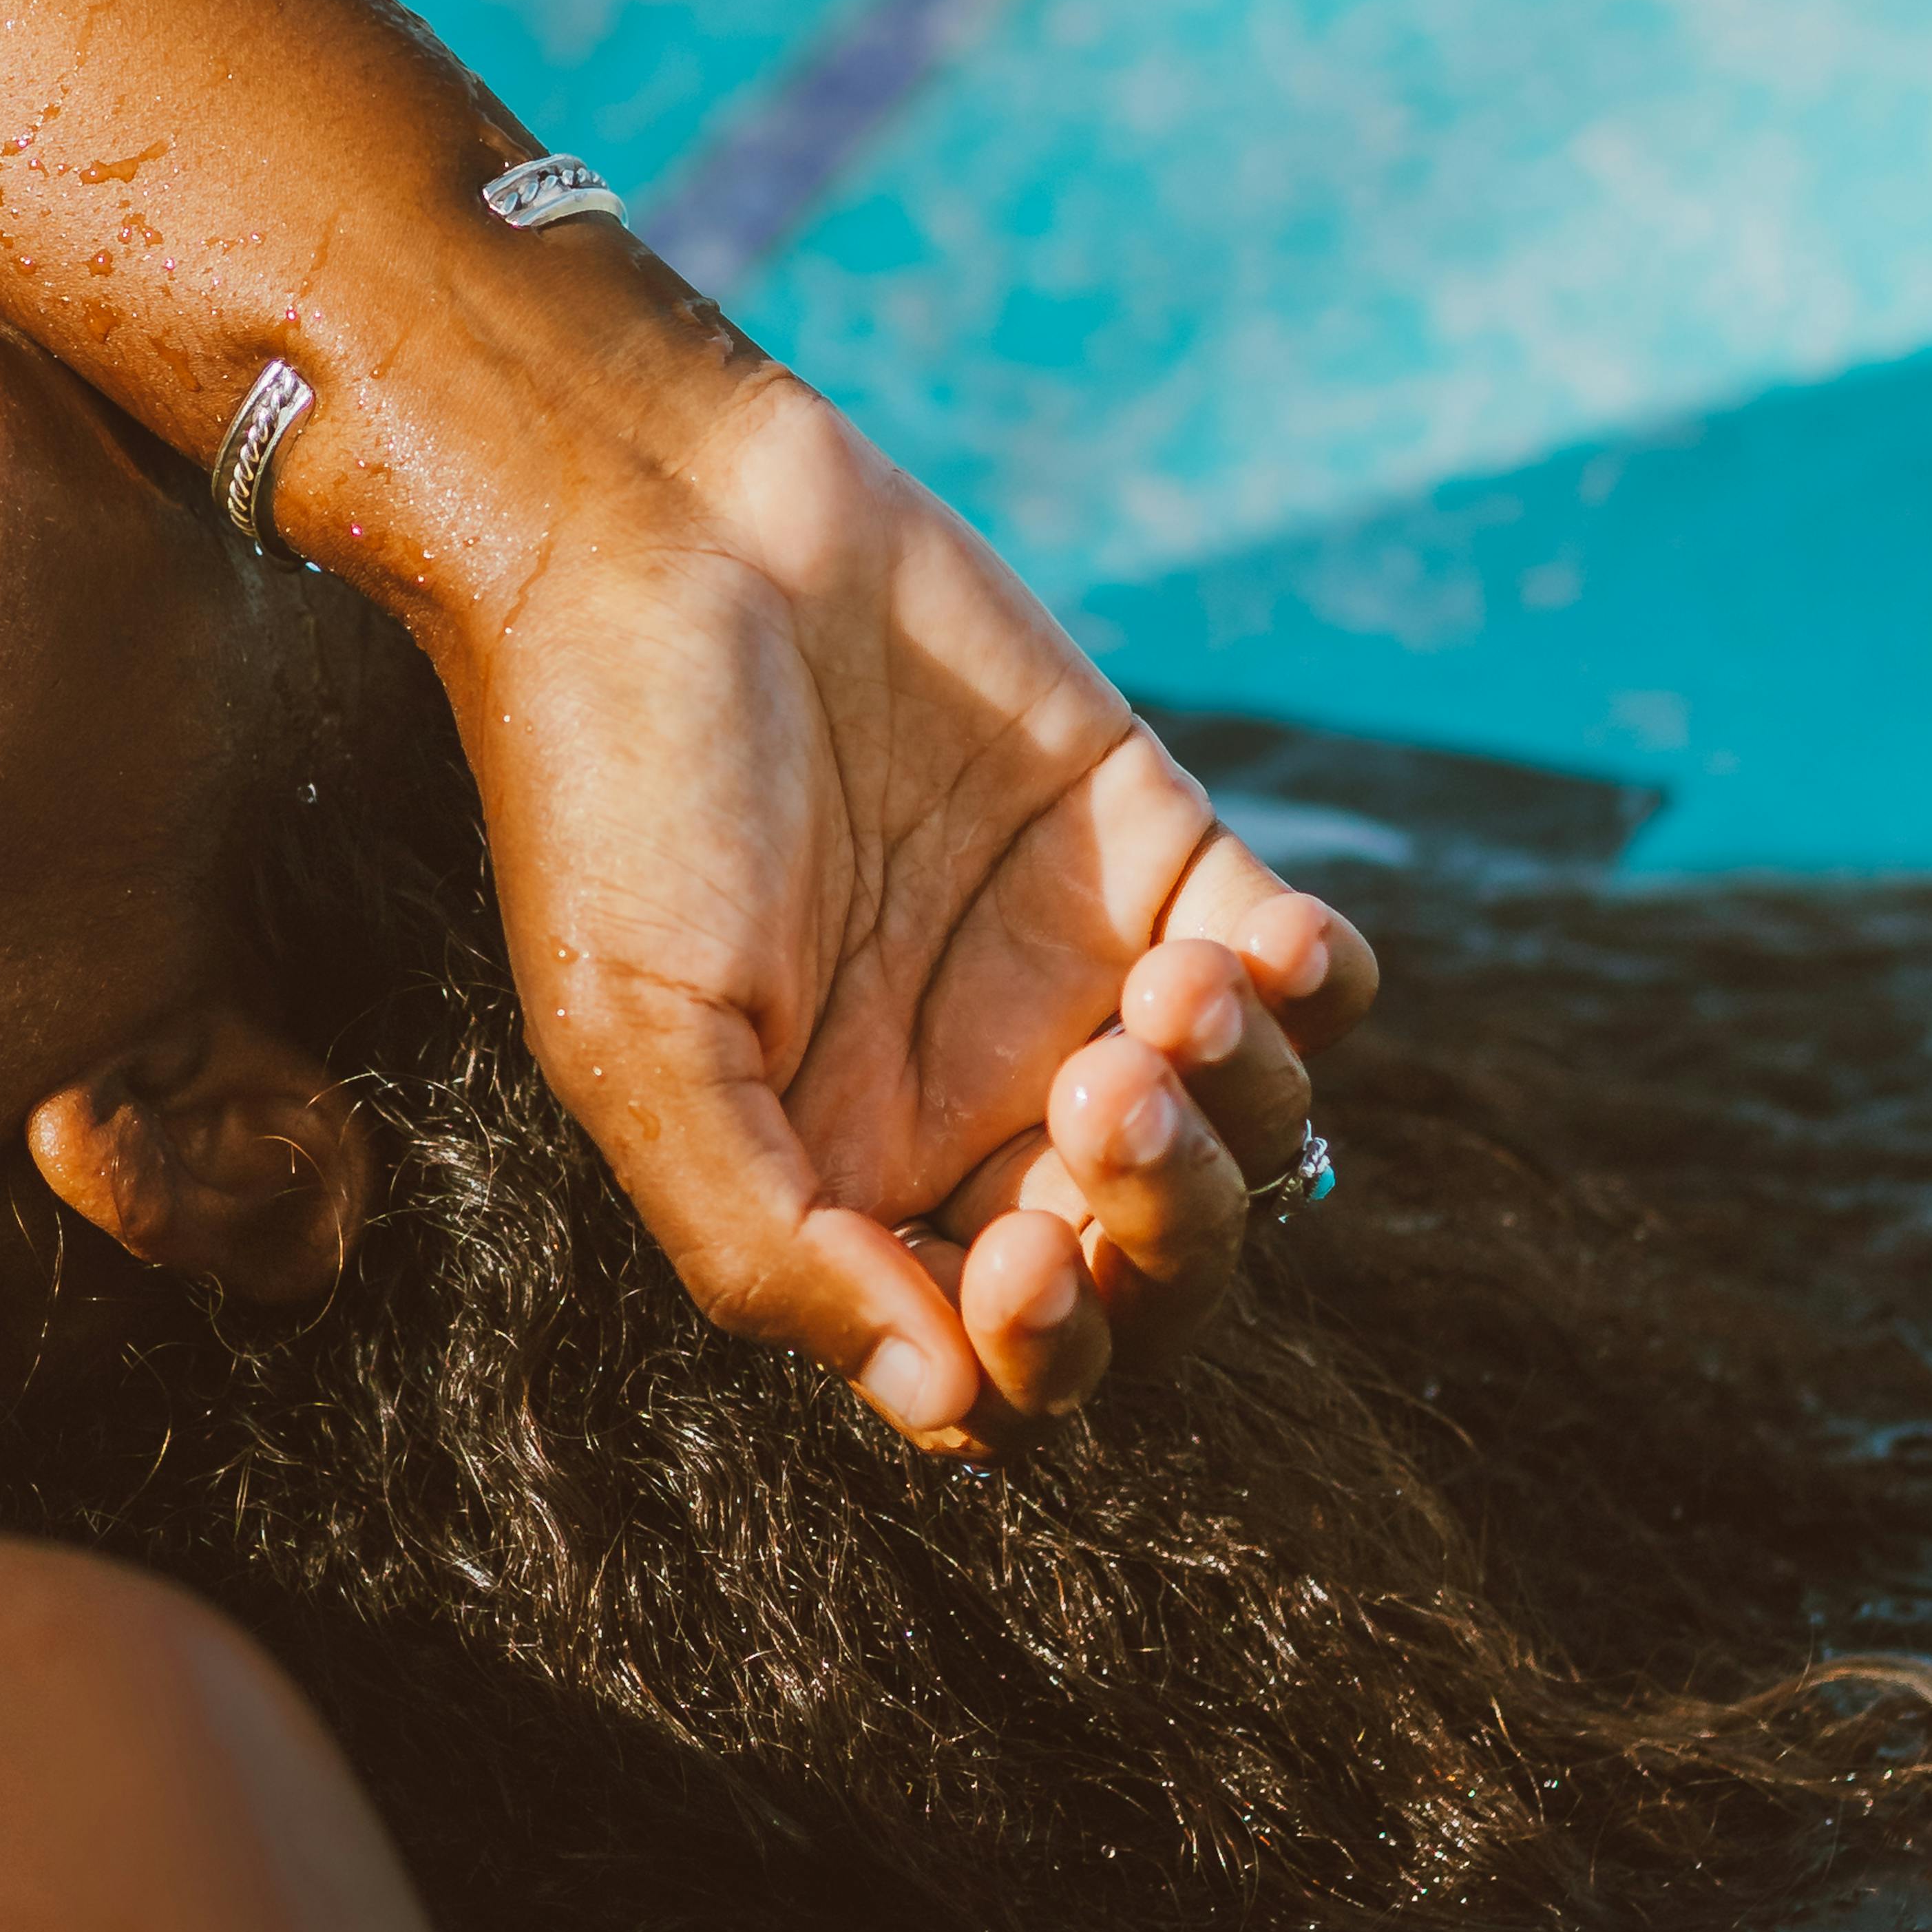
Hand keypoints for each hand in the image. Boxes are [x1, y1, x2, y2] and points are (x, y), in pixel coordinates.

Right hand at [438, 358, 1367, 1449]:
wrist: (668, 529)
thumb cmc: (613, 786)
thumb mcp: (638, 1039)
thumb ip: (765, 1242)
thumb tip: (936, 1402)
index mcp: (850, 1180)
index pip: (1005, 1359)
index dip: (1047, 1351)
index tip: (1012, 1252)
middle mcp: (979, 1104)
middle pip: (1156, 1274)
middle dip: (1169, 1232)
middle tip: (1102, 1096)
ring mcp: (1077, 977)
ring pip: (1252, 1137)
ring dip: (1244, 1102)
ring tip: (1169, 986)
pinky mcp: (1157, 846)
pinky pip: (1304, 977)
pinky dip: (1318, 989)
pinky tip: (1261, 942)